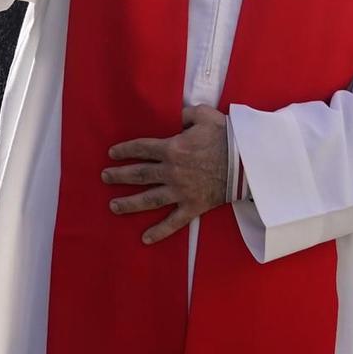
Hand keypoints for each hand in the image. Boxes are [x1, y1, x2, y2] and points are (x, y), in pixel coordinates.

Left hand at [102, 104, 228, 245]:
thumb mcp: (204, 116)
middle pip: (139, 174)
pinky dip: (159, 231)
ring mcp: (180, 191)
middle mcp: (171, 171)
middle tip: (105, 178)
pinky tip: (145, 238)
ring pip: (149, 199)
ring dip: (129, 203)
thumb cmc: (227, 137)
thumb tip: (176, 115)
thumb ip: (185, 114)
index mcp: (172, 148)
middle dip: (119, 176)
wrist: (248, 163)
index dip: (124, 150)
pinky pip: (173, 222)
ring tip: (113, 206)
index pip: (141, 148)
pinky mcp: (192, 206)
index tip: (112, 154)